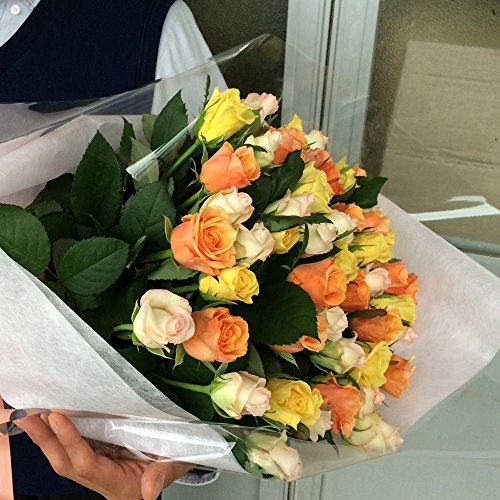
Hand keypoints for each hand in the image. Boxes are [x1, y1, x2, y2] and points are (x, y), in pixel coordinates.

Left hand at [16, 413, 190, 499]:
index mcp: (117, 483)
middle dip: (44, 440)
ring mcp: (96, 467)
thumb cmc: (172, 464)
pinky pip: (72, 448)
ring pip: (64, 455)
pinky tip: (48, 419)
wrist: (169, 469)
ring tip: (30, 413)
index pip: (86, 464)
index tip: (58, 417)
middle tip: (27, 415)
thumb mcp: (174, 466)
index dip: (70, 442)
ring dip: (45, 436)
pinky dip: (57, 434)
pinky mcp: (97, 456)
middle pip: (65, 463)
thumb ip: (162, 475)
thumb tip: (150, 488)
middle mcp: (100, 478)